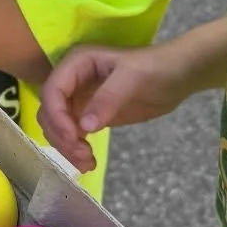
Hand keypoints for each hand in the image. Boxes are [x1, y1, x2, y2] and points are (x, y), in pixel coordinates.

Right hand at [40, 40, 200, 174]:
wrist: (177, 76)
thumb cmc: (156, 67)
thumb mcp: (132, 78)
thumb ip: (107, 99)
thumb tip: (85, 127)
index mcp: (77, 63)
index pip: (52, 91)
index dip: (57, 116)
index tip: (75, 137)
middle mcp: (72, 80)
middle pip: (49, 112)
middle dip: (61, 135)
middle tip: (83, 154)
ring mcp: (79, 99)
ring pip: (57, 127)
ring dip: (66, 147)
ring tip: (87, 162)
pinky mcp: (89, 115)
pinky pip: (72, 135)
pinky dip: (75, 150)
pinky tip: (89, 161)